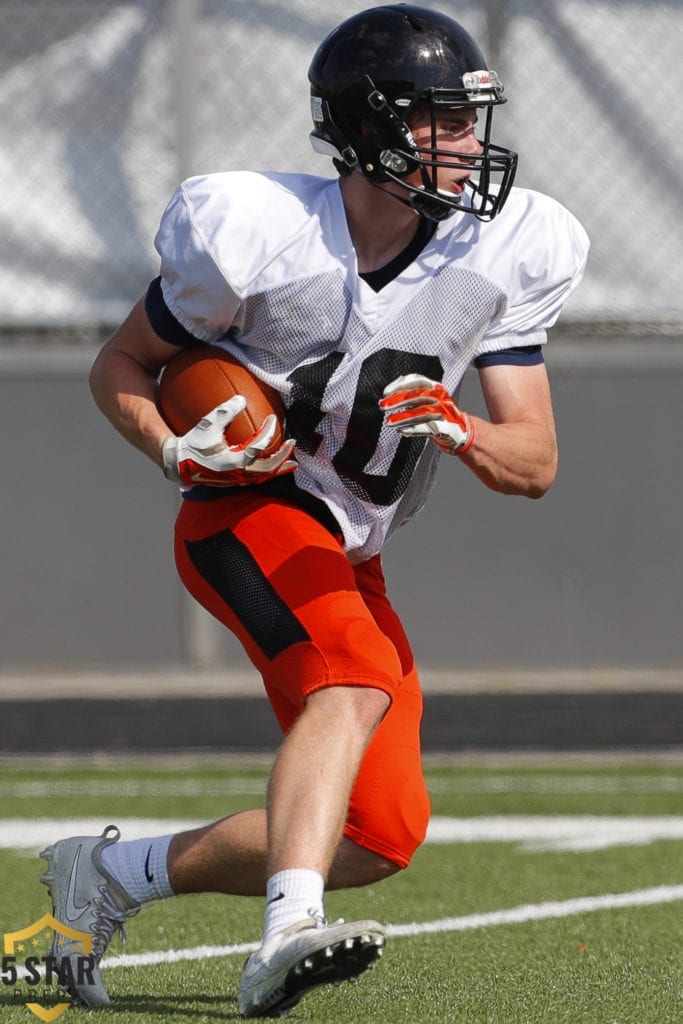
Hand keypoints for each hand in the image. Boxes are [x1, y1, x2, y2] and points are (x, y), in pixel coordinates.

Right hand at [161, 396, 295, 485]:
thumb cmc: (193, 444)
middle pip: (268, 467)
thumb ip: (224, 411)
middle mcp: (239, 474)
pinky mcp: (234, 481)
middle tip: (292, 442)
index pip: (259, 446)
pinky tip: (273, 466)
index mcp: (234, 461)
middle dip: (283, 455)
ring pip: (264, 476)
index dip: (268, 431)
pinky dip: (268, 472)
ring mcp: (237, 480)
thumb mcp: (207, 424)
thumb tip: (241, 398)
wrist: (179, 464)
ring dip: (279, 468)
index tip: (272, 418)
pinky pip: (257, 478)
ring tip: (292, 462)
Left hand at [379, 374, 474, 454]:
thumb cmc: (437, 412)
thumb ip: (412, 390)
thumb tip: (397, 382)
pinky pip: (427, 428)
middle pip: (418, 395)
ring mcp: (444, 412)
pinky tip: (401, 430)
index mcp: (436, 387)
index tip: (386, 392)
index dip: (400, 385)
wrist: (457, 431)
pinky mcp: (445, 428)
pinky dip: (413, 430)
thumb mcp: (425, 398)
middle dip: (398, 400)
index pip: (417, 380)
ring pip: (422, 413)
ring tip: (389, 422)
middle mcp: (441, 397)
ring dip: (403, 418)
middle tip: (383, 406)